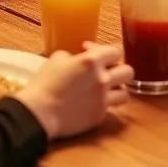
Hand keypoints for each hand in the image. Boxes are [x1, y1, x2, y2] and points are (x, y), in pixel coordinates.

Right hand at [14, 43, 132, 140]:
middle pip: (128, 71)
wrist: (39, 112)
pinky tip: (92, 102)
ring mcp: (103, 100)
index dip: (104, 50)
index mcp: (92, 61)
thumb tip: (77, 59)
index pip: (116, 51)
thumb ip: (73, 56)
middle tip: (106, 69)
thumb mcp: (57, 59)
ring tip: (106, 88)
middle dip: (118, 68)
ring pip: (125, 93)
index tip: (89, 50)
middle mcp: (103, 80)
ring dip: (117, 89)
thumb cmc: (45, 82)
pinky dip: (103, 104)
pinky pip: (110, 108)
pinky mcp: (99, 116)